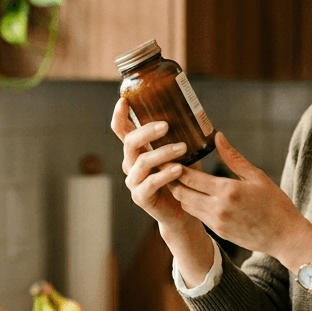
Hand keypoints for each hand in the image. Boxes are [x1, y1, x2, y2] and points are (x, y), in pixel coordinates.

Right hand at [110, 97, 193, 231]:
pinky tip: (179, 169)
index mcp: (137, 150)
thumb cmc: (182, 176)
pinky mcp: (141, 197)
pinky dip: (165, 174)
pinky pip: (150, 183)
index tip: (124, 100)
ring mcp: (134, 181)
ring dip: (163, 153)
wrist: (182, 209)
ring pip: (142, 162)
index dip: (119, 115)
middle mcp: (130, 164)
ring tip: (183, 148)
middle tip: (167, 125)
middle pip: (129, 142)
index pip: (121, 130)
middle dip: (147, 132)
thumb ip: (180, 136)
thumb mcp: (182, 152)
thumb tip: (192, 111)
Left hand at [170, 133, 311, 268]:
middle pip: (181, 192)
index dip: (175, 166)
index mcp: (228, 190)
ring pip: (186, 205)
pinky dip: (191, 204)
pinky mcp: (218, 232)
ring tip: (176, 179)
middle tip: (166, 167)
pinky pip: (197, 216)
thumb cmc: (275, 203)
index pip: (190, 177)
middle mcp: (218, 208)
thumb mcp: (257, 176)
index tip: (168, 156)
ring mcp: (216, 222)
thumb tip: (218, 136)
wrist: (285, 237)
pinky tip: (193, 194)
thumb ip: (233, 158)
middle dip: (171, 180)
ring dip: (180, 193)